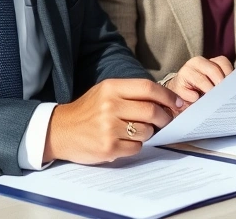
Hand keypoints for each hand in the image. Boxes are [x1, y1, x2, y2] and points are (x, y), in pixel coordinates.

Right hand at [43, 78, 181, 164]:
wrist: (60, 131)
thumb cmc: (87, 111)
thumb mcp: (105, 92)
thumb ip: (131, 93)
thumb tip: (165, 101)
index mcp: (111, 88)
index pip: (148, 88)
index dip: (167, 96)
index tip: (176, 103)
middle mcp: (110, 105)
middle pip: (152, 111)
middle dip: (164, 117)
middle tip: (165, 121)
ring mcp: (109, 127)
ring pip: (147, 131)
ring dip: (148, 133)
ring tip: (137, 131)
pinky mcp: (108, 147)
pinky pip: (136, 147)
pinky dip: (136, 145)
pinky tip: (124, 141)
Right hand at [165, 56, 232, 105]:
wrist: (178, 95)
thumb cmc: (200, 90)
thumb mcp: (213, 83)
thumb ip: (222, 83)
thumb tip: (235, 90)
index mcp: (209, 61)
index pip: (223, 62)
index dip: (229, 74)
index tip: (232, 86)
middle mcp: (197, 62)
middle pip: (213, 69)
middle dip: (220, 82)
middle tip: (223, 94)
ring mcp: (186, 71)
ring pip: (201, 79)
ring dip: (208, 89)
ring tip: (212, 99)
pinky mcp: (177, 84)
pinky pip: (187, 91)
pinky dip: (193, 97)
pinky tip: (196, 100)